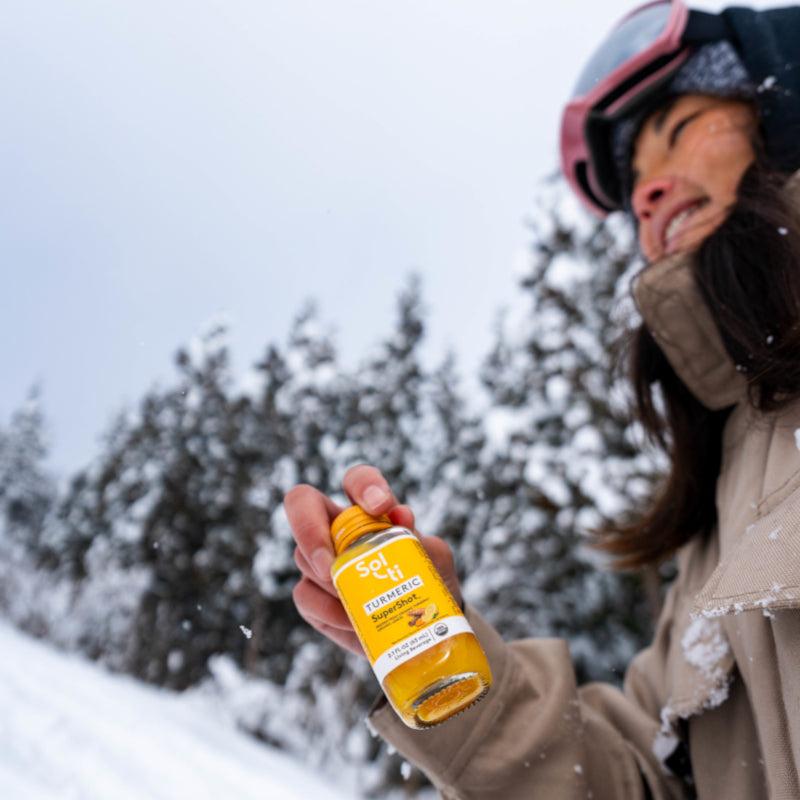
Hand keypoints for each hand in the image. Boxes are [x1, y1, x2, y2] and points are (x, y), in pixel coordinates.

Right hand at [285, 464, 462, 657]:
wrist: (425, 628)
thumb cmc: (428, 582)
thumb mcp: (433, 558)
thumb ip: (418, 538)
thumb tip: (401, 514)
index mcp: (370, 511)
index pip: (357, 479)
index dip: (362, 484)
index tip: (380, 506)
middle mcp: (337, 528)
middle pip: (303, 504)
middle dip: (310, 532)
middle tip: (331, 565)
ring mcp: (319, 561)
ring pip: (303, 557)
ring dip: (330, 581)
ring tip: (360, 604)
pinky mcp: (313, 597)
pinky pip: (304, 595)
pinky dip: (327, 610)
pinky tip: (350, 620)